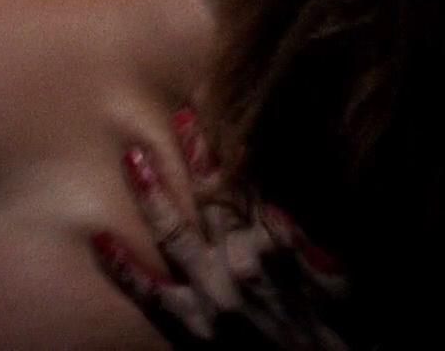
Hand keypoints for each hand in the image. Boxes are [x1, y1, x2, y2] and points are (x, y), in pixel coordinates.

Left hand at [90, 109, 351, 348]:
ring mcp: (209, 297)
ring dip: (153, 193)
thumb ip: (319, 237)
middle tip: (182, 116)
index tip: (226, 117)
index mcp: (280, 247)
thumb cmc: (340, 334)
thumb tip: (285, 197)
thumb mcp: (346, 280)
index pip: (254, 185)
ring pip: (174, 233)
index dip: (238, 150)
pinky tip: (98, 240)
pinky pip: (147, 295)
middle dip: (198, 157)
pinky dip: (121, 268)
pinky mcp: (188, 329)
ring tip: (132, 157)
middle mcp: (239, 266)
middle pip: (214, 199)